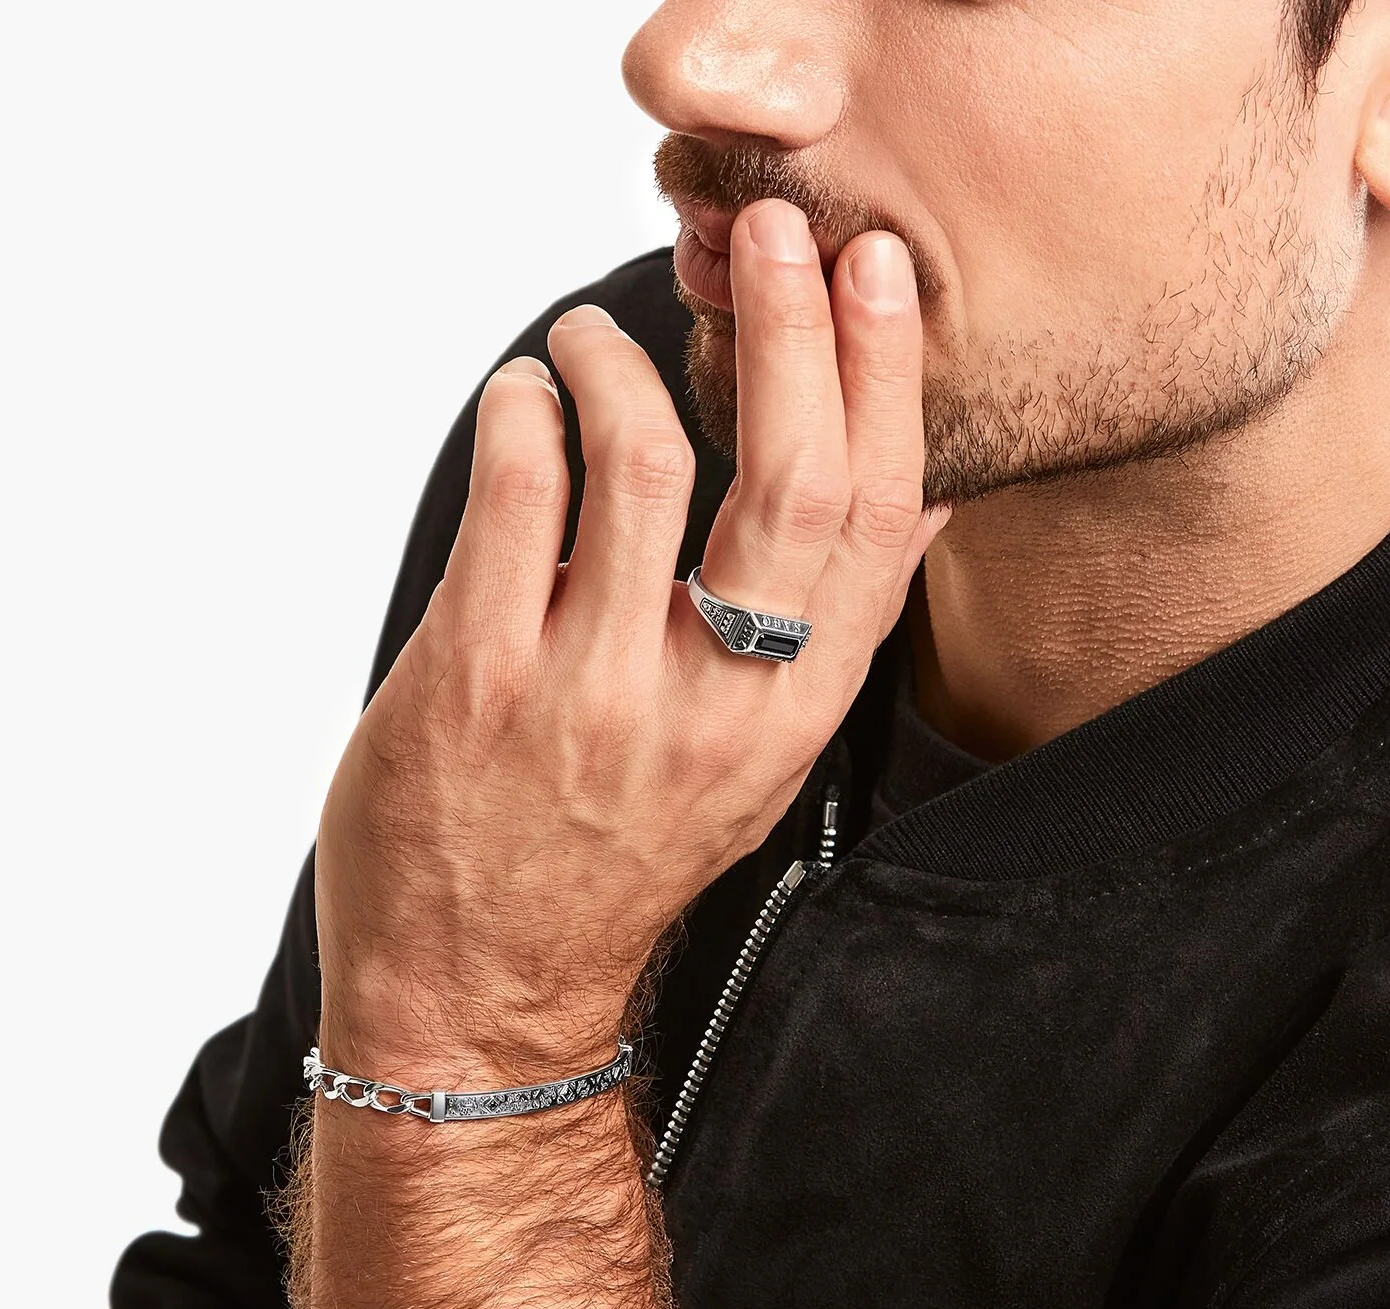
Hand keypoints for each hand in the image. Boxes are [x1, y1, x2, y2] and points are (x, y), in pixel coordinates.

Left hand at [315, 199, 940, 1077]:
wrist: (479, 996)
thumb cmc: (607, 864)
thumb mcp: (746, 767)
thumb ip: (816, 637)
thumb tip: (914, 499)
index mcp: (785, 723)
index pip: (875, 525)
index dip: (884, 382)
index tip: (872, 275)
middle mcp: (706, 708)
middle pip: (787, 477)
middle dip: (790, 326)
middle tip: (770, 232)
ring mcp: (587, 694)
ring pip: (640, 454)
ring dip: (615, 358)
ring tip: (587, 341)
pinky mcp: (475, 679)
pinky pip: (517, 490)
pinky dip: (524, 411)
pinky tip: (523, 400)